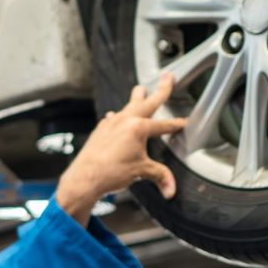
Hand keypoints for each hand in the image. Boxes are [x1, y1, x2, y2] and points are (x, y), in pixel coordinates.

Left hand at [55, 73, 185, 223]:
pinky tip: (115, 116)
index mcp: (138, 128)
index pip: (164, 125)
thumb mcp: (141, 172)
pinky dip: (118, 116)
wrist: (84, 178)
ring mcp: (111, 124)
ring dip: (136, 98)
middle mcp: (125, 121)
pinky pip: (112, 119)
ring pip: (128, 106)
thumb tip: (171, 189)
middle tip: (168, 77)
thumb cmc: (110, 172)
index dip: (176, 124)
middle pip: (147, 103)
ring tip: (140, 89)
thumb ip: (159, 176)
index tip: (184, 122)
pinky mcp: (100, 131)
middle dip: (161, 90)